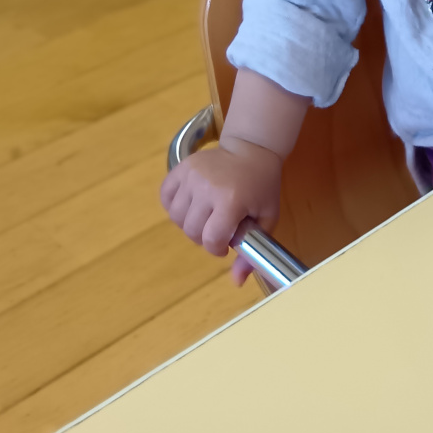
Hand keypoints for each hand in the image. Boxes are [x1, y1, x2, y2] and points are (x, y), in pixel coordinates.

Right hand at [161, 138, 284, 286]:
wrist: (252, 149)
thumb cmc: (262, 186)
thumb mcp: (268, 218)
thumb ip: (253, 251)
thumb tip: (237, 283)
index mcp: (231, 200)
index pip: (211, 239)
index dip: (217, 248)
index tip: (225, 244)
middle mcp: (207, 187)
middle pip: (192, 230)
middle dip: (204, 238)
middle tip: (217, 229)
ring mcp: (192, 175)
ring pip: (176, 216)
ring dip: (188, 223)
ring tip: (204, 217)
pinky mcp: (181, 167)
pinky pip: (165, 196)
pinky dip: (173, 206)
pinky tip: (190, 205)